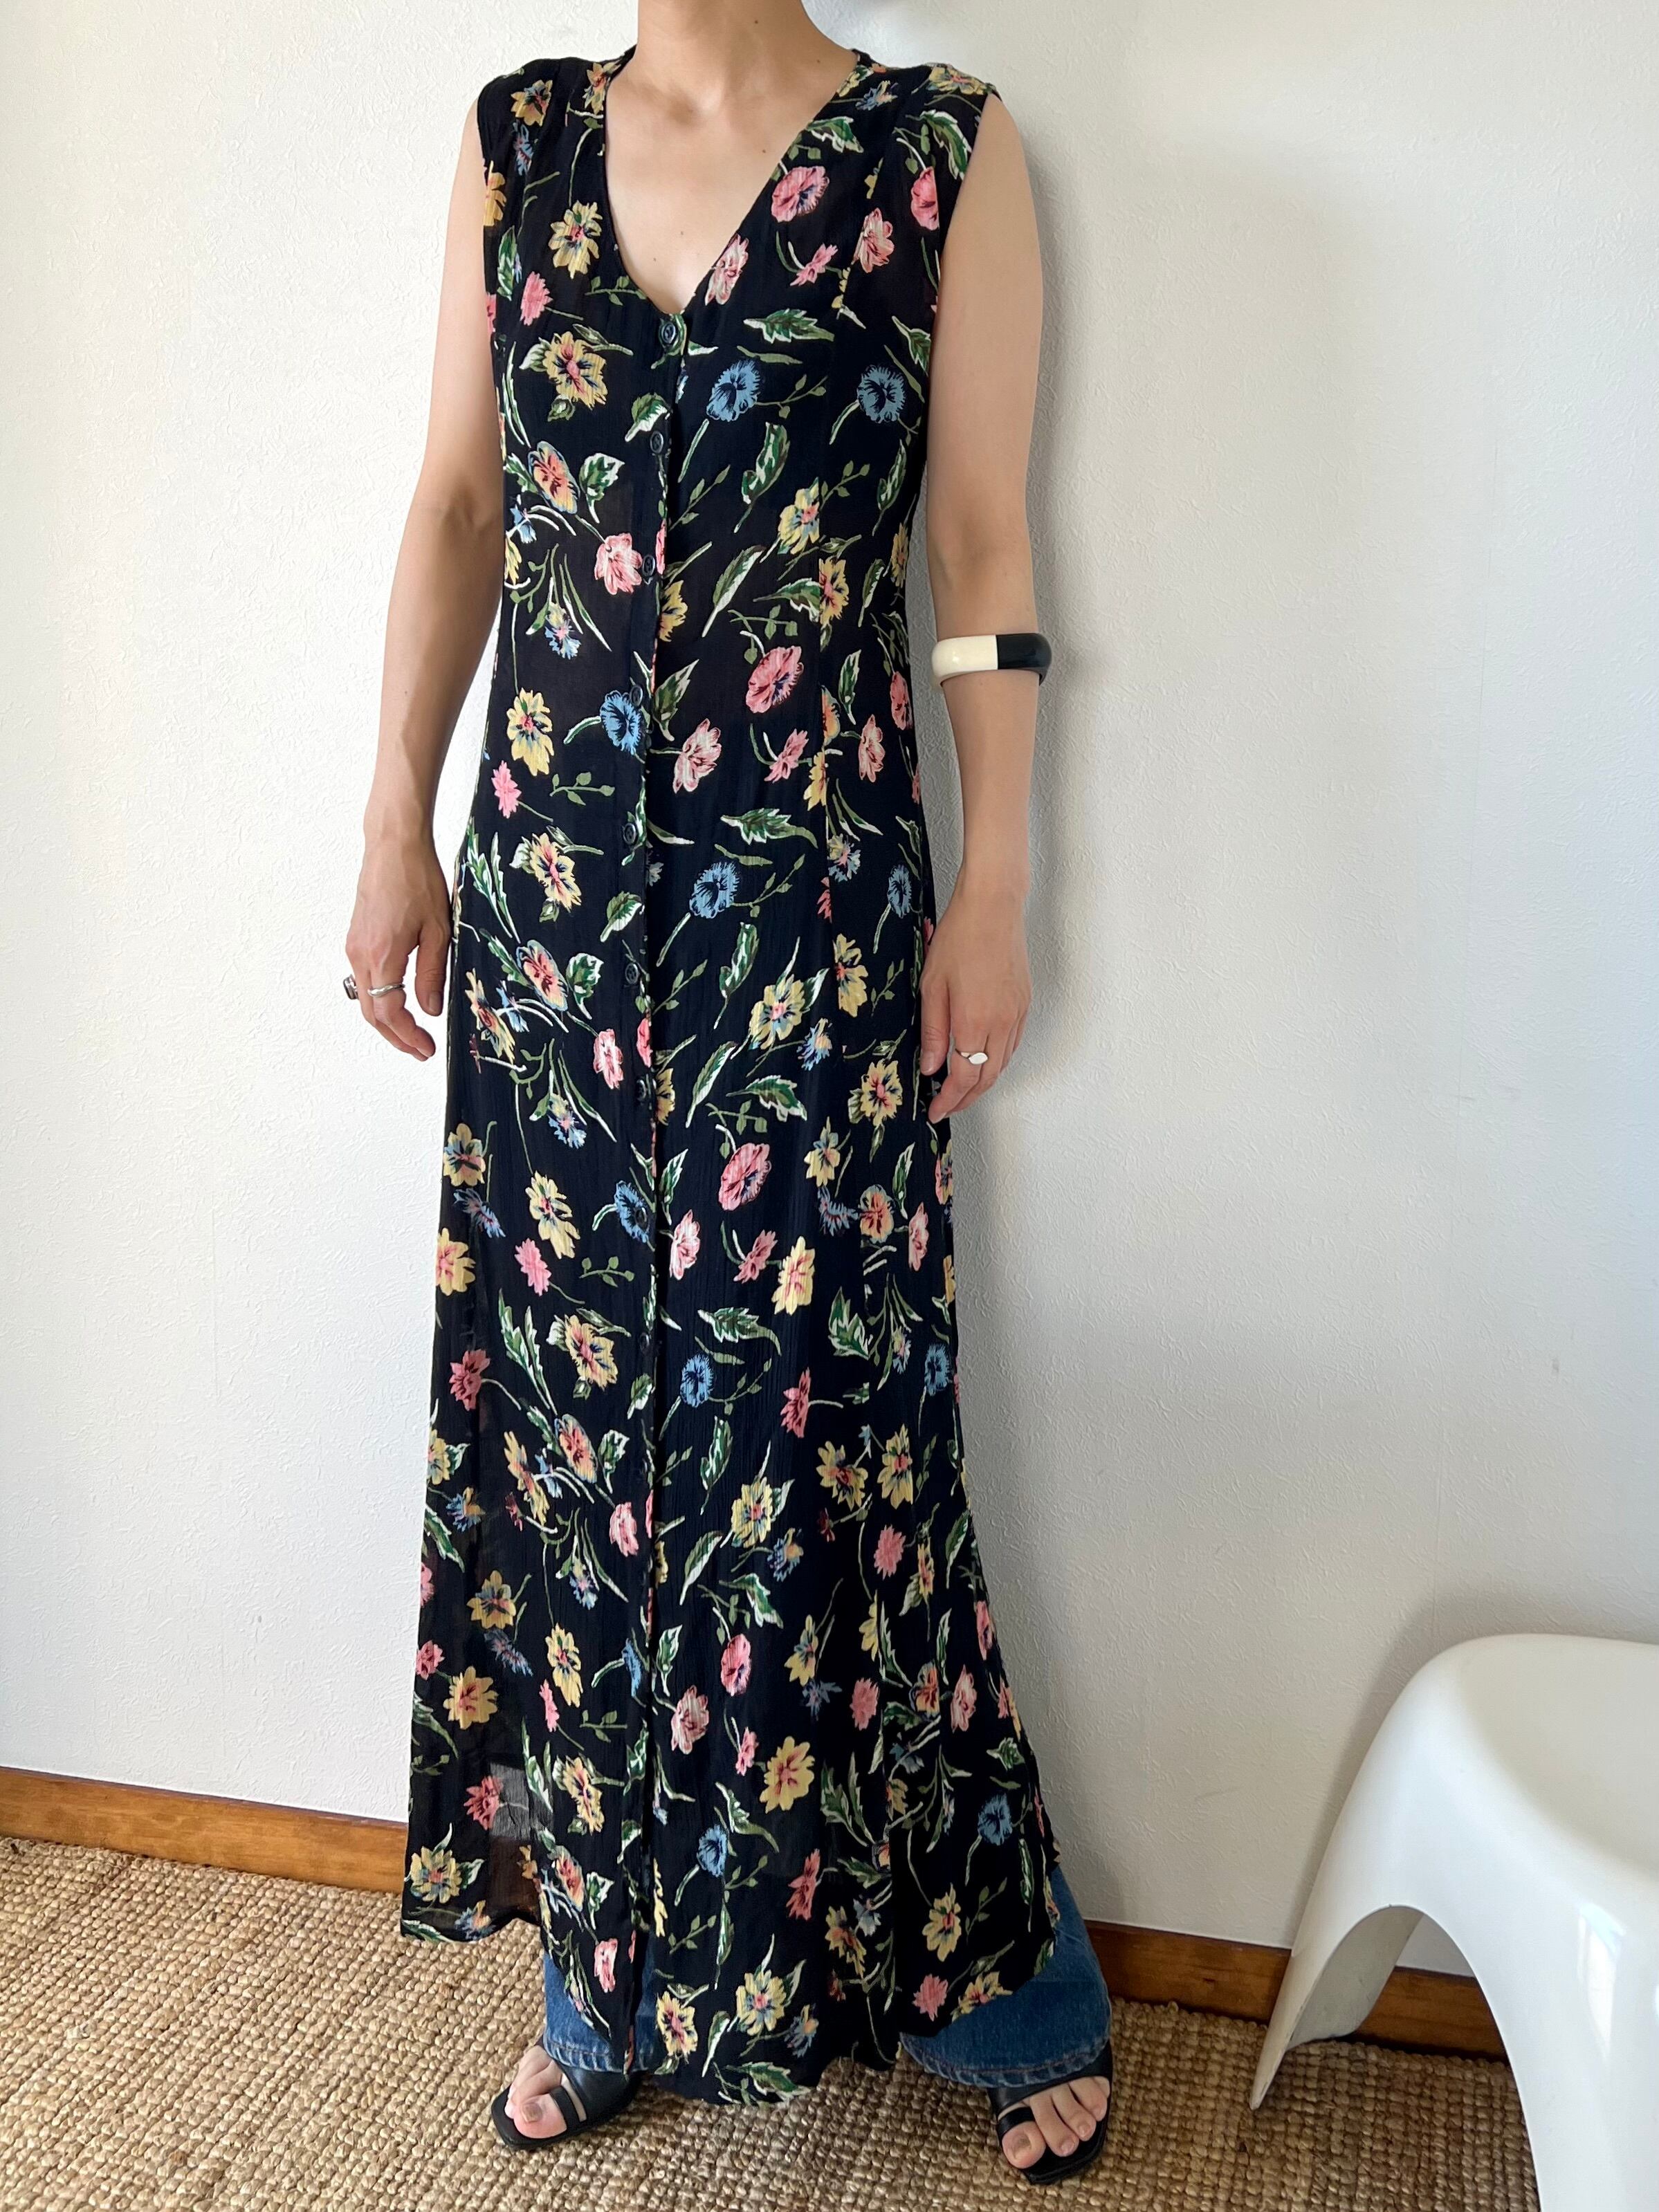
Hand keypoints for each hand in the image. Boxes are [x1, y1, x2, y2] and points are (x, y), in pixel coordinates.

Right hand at [344, 832, 451, 1059]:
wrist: (393, 845)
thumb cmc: (418, 879)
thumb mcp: (438, 930)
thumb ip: (432, 973)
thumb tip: (430, 1010)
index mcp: (382, 955)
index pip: (388, 1012)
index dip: (407, 1036)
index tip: (426, 1049)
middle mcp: (361, 954)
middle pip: (371, 1013)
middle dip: (396, 1037)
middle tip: (420, 1050)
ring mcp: (355, 946)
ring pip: (365, 998)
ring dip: (386, 1020)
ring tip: (412, 1033)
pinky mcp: (356, 938)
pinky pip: (364, 980)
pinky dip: (379, 1000)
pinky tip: (399, 1003)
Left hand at [919, 876, 1030, 1121]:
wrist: (993, 907)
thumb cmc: (959, 939)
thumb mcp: (932, 986)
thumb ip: (932, 1031)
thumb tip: (930, 1067)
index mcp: (974, 1022)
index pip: (964, 1077)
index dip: (949, 1100)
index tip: (935, 1111)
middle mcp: (1001, 1024)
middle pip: (987, 1078)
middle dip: (966, 1099)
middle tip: (947, 1106)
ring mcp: (1016, 1014)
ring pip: (1002, 1064)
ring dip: (983, 1082)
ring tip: (961, 1089)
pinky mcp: (1024, 1003)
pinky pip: (1012, 1045)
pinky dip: (997, 1061)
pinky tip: (983, 1060)